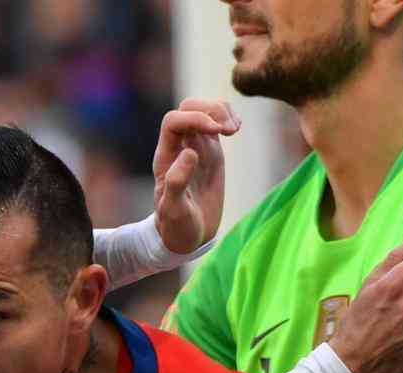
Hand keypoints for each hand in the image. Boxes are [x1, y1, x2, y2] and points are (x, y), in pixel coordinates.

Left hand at [153, 99, 239, 253]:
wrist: (187, 235)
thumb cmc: (176, 226)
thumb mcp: (173, 210)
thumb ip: (176, 182)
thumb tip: (189, 153)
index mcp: (165, 158)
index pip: (173, 121)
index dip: (194, 118)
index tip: (218, 132)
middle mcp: (178, 147)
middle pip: (188, 107)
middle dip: (210, 110)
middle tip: (229, 131)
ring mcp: (196, 147)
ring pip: (204, 110)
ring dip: (221, 111)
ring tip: (234, 129)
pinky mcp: (211, 151)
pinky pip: (216, 123)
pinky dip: (228, 117)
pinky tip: (236, 129)